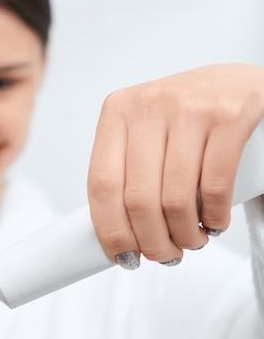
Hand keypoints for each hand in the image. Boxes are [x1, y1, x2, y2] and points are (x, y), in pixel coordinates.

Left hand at [87, 63, 263, 267]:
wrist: (237, 83)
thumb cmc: (183, 118)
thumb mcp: (143, 131)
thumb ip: (125, 169)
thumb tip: (113, 232)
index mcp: (117, 111)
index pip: (102, 184)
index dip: (110, 230)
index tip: (122, 255)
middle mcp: (148, 106)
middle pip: (138, 198)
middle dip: (151, 241)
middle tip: (164, 255)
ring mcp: (189, 108)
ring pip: (176, 198)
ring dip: (183, 235)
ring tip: (190, 242)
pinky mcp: (229, 117)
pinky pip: (215, 186)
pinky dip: (213, 217)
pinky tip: (213, 224)